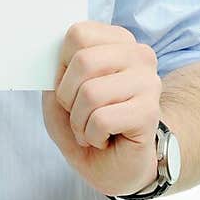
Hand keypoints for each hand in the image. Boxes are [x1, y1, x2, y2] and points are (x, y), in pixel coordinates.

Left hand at [41, 21, 160, 196]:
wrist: (119, 165)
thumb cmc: (89, 124)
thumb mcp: (60, 94)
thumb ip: (55, 72)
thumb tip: (50, 59)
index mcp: (117, 41)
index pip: (78, 34)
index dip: (62, 66)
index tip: (71, 86)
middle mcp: (138, 55)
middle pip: (83, 61)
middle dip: (67, 96)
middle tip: (78, 113)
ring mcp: (148, 82)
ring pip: (90, 93)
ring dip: (80, 121)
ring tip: (91, 128)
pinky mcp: (149, 112)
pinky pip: (101, 120)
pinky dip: (92, 136)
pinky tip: (104, 139)